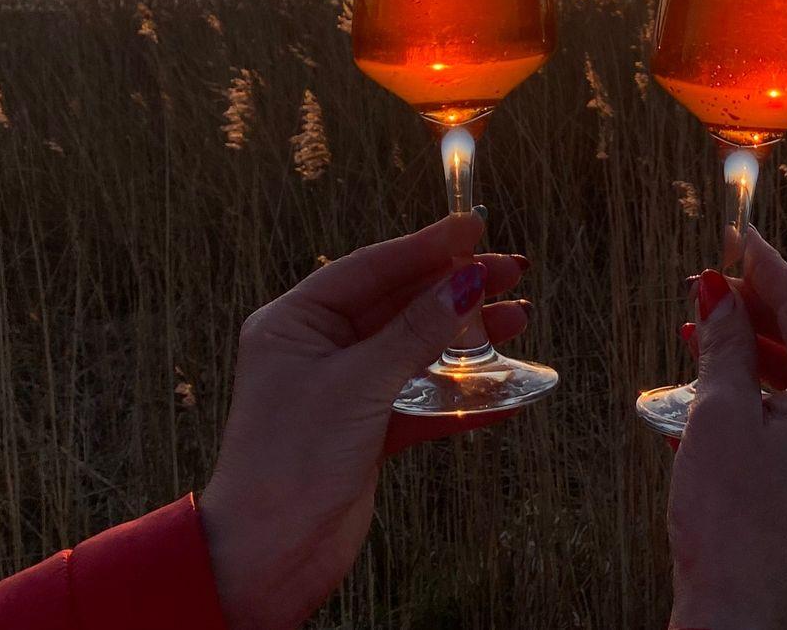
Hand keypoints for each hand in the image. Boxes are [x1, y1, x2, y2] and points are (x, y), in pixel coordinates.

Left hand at [198, 214, 529, 629]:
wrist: (267, 558)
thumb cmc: (290, 462)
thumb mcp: (358, 384)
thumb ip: (416, 332)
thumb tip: (466, 282)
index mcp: (296, 322)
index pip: (371, 268)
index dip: (425, 247)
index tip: (473, 228)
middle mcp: (319, 349)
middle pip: (400, 304)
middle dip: (456, 289)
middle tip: (512, 270)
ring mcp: (344, 390)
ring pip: (417, 349)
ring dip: (467, 337)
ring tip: (519, 318)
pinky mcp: (367, 431)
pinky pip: (422, 399)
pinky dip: (461, 395)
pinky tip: (506, 389)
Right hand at [668, 228, 786, 629]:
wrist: (742, 621)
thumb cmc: (731, 525)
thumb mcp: (719, 418)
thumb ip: (724, 343)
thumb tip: (718, 289)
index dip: (765, 265)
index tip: (735, 231)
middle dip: (752, 309)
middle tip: (703, 284)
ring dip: (750, 351)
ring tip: (698, 329)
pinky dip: (760, 392)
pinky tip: (716, 384)